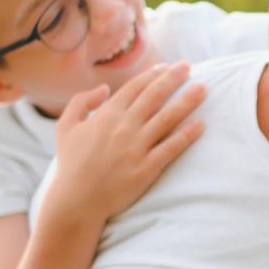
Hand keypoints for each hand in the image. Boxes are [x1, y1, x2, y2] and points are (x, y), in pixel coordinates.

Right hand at [47, 62, 204, 224]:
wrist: (77, 201)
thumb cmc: (71, 164)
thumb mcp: (65, 127)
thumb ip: (81, 102)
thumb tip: (104, 88)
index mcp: (106, 115)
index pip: (135, 87)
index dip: (153, 74)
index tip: (167, 67)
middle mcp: (124, 127)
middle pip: (155, 96)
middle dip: (174, 78)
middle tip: (188, 67)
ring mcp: (137, 147)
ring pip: (168, 117)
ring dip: (187, 100)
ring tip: (203, 89)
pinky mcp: (147, 168)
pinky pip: (172, 147)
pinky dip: (188, 134)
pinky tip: (201, 124)